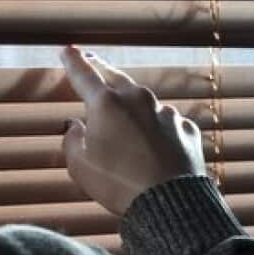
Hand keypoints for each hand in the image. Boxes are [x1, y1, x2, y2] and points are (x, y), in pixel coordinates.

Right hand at [60, 46, 205, 214]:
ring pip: (143, 102)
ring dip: (132, 107)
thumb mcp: (79, 166)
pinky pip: (165, 124)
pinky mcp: (186, 129)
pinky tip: (152, 147)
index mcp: (106, 103)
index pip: (83, 74)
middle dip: (102, 70)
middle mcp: (138, 100)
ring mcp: (166, 113)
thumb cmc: (117, 183)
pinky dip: (156, 129)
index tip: (67, 50)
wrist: (170, 205)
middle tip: (93, 63)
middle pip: (116, 78)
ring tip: (125, 124)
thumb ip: (72, 140)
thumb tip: (75, 126)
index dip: (72, 61)